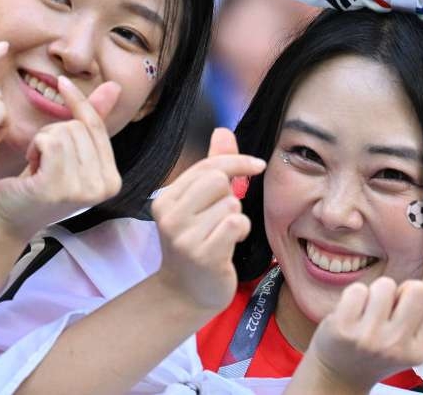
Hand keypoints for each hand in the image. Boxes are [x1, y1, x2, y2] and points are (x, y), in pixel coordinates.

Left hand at [0, 76, 122, 240]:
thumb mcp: (71, 154)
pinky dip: (35, 146)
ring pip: (64, 131)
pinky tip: (32, 165)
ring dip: (43, 141)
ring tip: (38, 164)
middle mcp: (104, 187)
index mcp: (112, 181)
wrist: (7, 220)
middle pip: (79, 127)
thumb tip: (115, 86)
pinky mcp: (58, 187)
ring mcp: (83, 190)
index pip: (97, 127)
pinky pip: (50, 141)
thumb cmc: (36, 185)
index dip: (79, 103)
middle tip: (44, 160)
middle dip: (54, 134)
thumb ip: (93, 122)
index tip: (62, 82)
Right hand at [150, 128, 265, 312]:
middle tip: (224, 214)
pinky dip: (241, 230)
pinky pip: (237, 223)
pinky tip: (231, 242)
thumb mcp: (199, 204)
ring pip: (230, 203)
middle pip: (218, 180)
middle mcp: (169, 216)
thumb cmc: (197, 243)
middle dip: (232, 193)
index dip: (237, 161)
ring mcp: (184, 237)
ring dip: (236, 216)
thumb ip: (212, 167)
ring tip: (223, 232)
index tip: (258, 165)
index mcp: (164, 199)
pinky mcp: (203, 255)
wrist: (186, 292)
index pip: (208, 165)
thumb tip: (223, 130)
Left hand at [300, 242, 422, 392]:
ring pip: (385, 285)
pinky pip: (358, 290)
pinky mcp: (344, 330)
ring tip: (369, 313)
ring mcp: (369, 339)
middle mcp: (397, 347)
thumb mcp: (412, 331)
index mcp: (421, 348)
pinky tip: (352, 315)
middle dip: (403, 288)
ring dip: (376, 293)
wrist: (341, 376)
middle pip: (415, 288)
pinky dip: (355, 296)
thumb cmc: (379, 348)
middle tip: (391, 307)